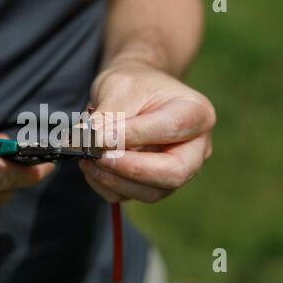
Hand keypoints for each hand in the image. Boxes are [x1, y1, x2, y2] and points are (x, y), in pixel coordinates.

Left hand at [79, 61, 215, 202]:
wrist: (134, 92)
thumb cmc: (133, 85)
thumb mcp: (120, 87)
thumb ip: (109, 115)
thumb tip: (89, 141)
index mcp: (196, 114)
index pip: (171, 129)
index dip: (132, 136)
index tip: (99, 134)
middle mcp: (195, 148)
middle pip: (173, 173)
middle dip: (129, 169)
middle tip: (96, 156)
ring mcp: (177, 171)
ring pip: (151, 192)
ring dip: (113, 180)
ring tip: (86, 158)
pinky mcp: (155, 185)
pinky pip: (131, 196)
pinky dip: (106, 186)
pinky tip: (91, 167)